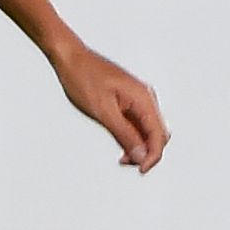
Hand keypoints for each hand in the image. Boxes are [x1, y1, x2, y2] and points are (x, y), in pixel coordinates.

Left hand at [54, 41, 168, 171]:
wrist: (71, 59)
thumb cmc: (84, 79)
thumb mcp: (103, 111)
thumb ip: (123, 134)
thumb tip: (140, 155)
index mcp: (143, 98)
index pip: (158, 135)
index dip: (152, 156)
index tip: (140, 170)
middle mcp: (145, 97)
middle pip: (157, 134)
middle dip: (147, 153)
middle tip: (126, 163)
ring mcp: (138, 98)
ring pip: (148, 130)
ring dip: (139, 146)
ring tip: (121, 157)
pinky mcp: (129, 100)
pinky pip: (138, 123)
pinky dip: (132, 137)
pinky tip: (121, 145)